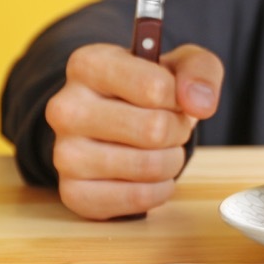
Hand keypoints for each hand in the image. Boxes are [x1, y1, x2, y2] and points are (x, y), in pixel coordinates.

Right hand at [44, 43, 223, 219]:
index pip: (156, 88)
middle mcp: (65, 107)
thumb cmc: (152, 88)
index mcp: (88, 64)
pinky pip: (137, 199)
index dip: (180, 98)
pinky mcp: (73, 192)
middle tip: (170, 126)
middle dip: (178, 131)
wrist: (121, 122)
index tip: (172, 97)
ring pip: (148, 166)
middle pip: (154, 130)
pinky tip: (150, 175)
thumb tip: (199, 104)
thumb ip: (200, 71)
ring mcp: (64, 152)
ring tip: (160, 148)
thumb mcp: (182, 65)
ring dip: (171, 160)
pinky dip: (158, 190)